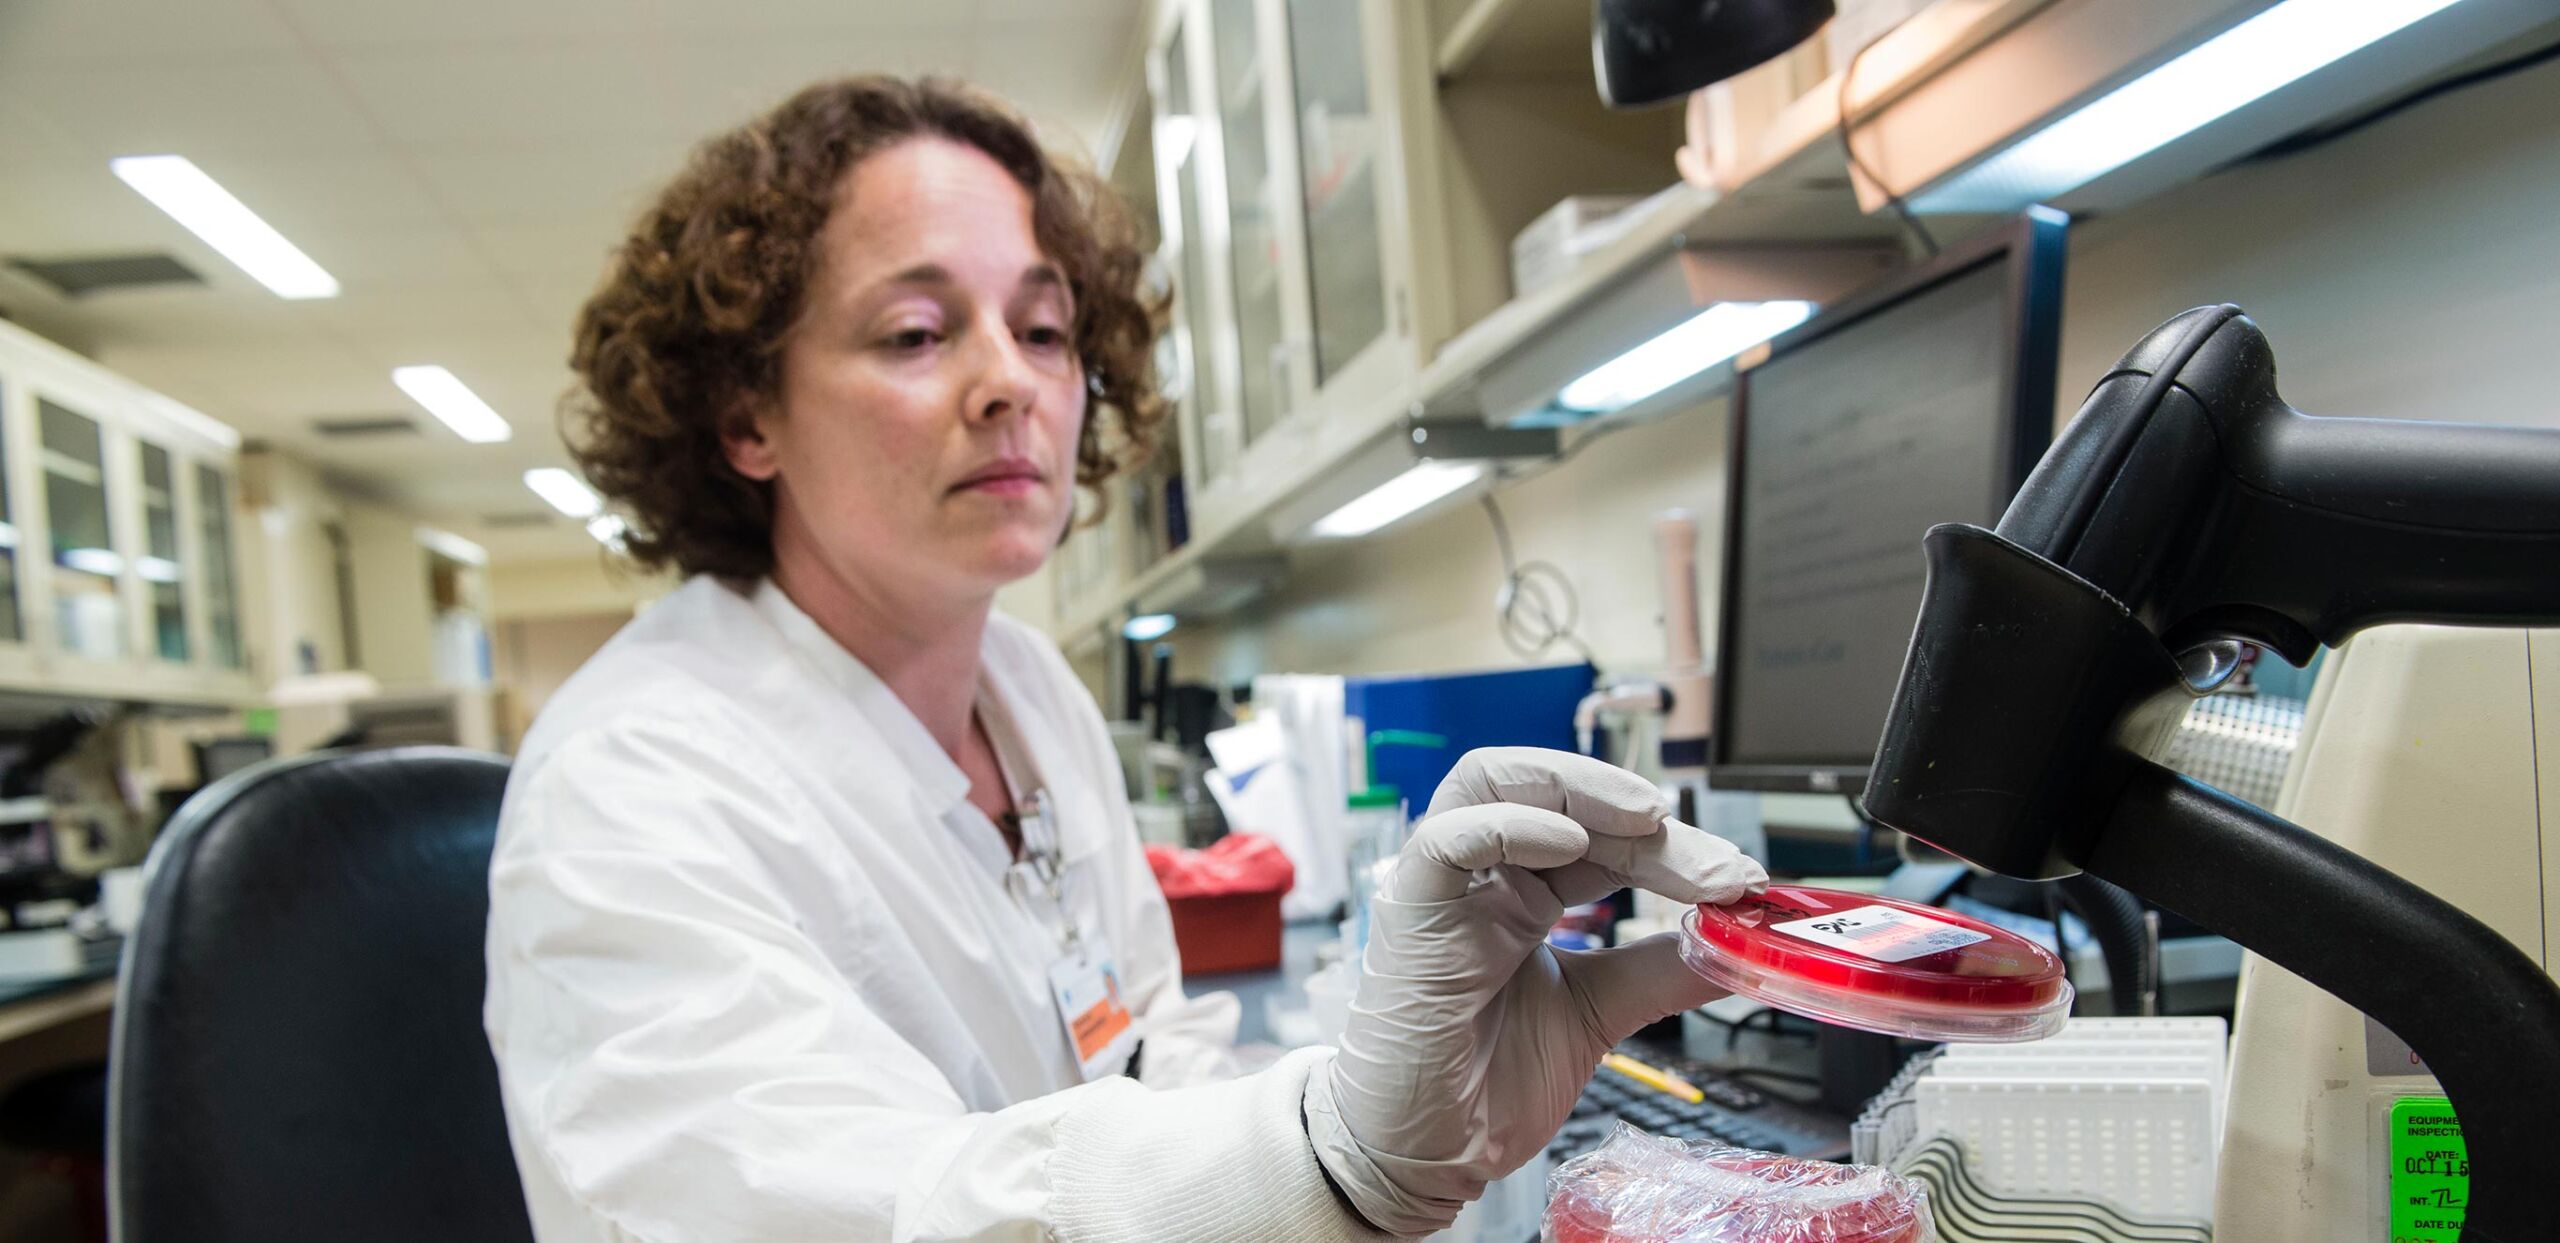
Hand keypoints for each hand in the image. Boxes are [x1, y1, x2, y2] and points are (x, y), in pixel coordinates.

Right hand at [1301, 748, 1765, 1235]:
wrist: (1430, 1152)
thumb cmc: (1486, 1083)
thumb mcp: (1598, 1012)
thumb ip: (1658, 972)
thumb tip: (1738, 948)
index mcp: (1526, 892)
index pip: (1604, 834)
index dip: (1675, 844)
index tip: (1739, 878)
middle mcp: (1486, 877)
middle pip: (1561, 799)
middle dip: (1646, 818)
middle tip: (1717, 865)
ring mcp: (1446, 887)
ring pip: (1494, 782)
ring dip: (1579, 788)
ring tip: (1649, 819)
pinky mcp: (1410, 911)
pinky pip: (1448, 839)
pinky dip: (1512, 826)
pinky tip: (1572, 844)